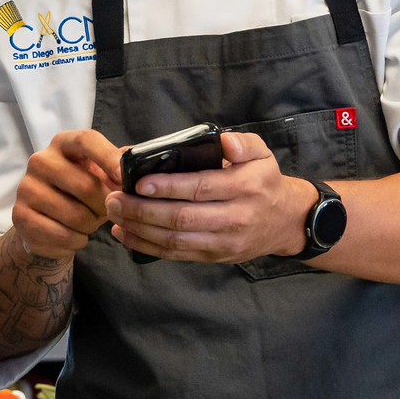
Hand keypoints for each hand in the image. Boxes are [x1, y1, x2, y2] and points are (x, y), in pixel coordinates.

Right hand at [12, 129, 120, 259]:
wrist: (46, 224)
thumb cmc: (80, 193)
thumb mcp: (100, 174)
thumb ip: (118, 165)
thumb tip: (138, 162)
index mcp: (63, 143)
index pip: (86, 140)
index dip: (108, 158)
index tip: (124, 179)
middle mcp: (41, 160)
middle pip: (85, 185)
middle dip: (105, 206)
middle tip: (108, 212)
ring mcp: (27, 187)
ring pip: (75, 214)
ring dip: (91, 225)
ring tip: (89, 223)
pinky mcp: (21, 215)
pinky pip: (62, 234)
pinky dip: (77, 240)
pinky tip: (76, 235)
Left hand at [106, 131, 315, 263]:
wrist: (285, 222)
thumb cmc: (265, 182)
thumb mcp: (263, 154)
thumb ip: (243, 144)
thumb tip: (224, 142)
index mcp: (244, 188)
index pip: (200, 188)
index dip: (168, 187)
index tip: (139, 183)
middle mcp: (234, 218)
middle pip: (182, 218)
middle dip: (143, 210)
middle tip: (114, 199)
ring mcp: (223, 242)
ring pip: (175, 240)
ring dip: (139, 229)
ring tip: (114, 215)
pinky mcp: (214, 257)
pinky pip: (176, 254)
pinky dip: (147, 246)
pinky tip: (125, 235)